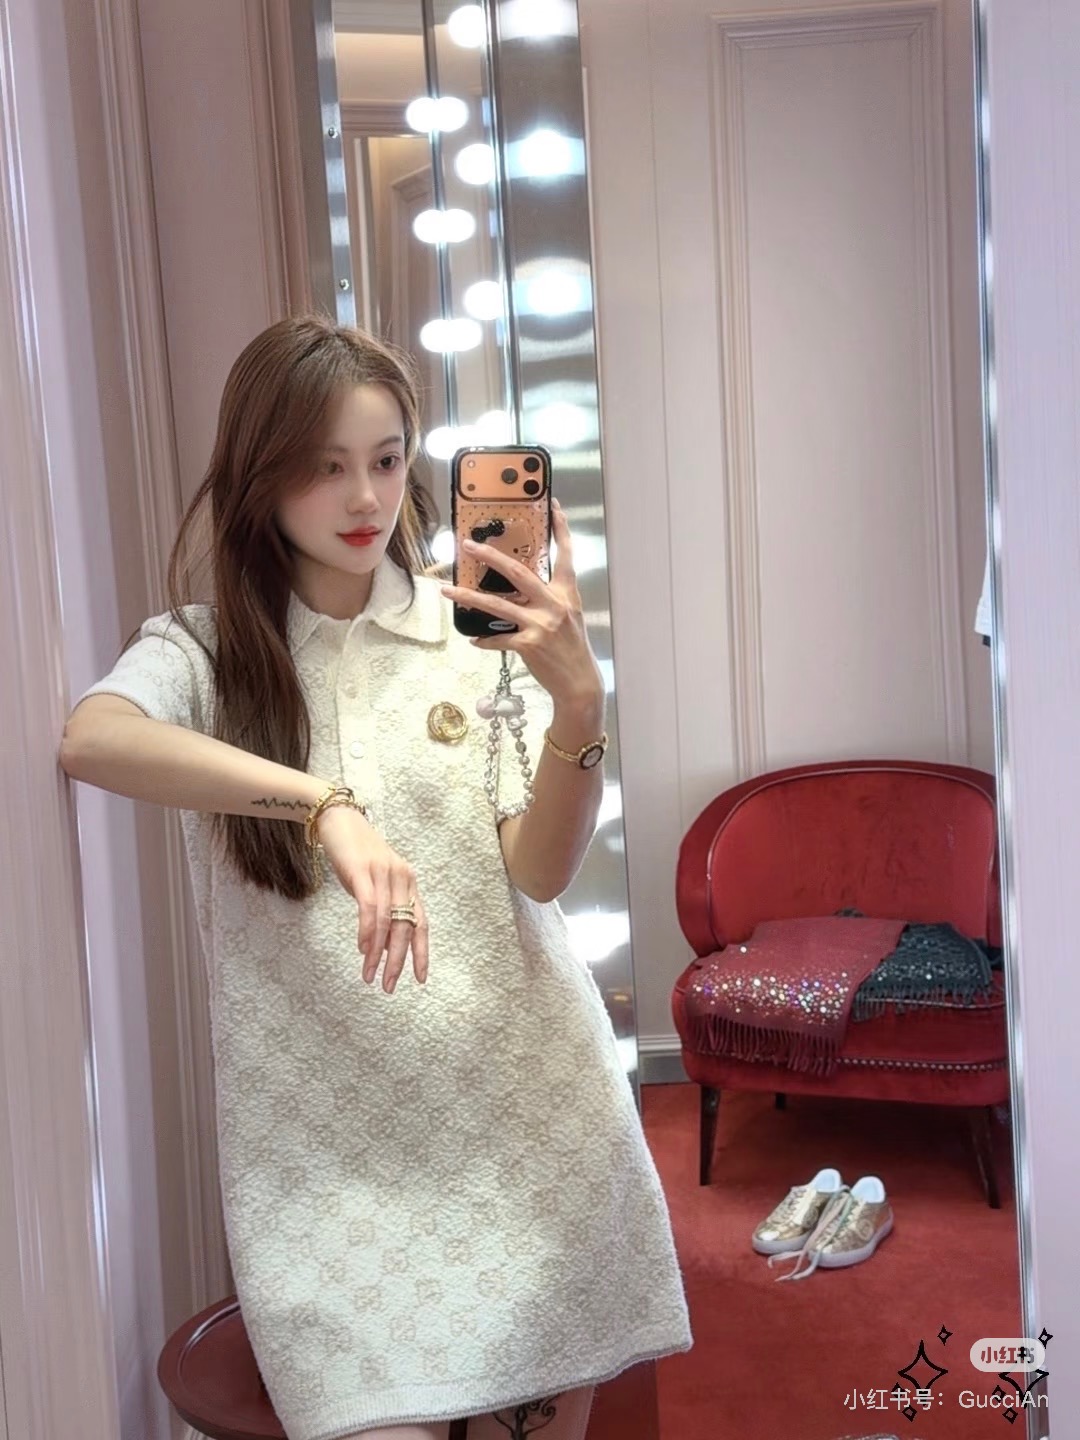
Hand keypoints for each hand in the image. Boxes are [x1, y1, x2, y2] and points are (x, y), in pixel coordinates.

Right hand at [313, 804, 427, 993]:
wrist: (337, 819)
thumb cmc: (355, 853)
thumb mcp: (375, 880)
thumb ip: (382, 904)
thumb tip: (376, 939)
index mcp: (409, 883)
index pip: (421, 923)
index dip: (421, 952)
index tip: (420, 978)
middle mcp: (403, 878)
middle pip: (405, 927)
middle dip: (397, 961)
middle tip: (388, 985)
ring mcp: (384, 874)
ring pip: (387, 922)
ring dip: (377, 953)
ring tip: (370, 975)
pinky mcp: (363, 871)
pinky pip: (369, 908)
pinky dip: (367, 932)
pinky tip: (362, 949)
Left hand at [440, 499, 603, 708]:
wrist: (580, 683)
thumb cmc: (572, 649)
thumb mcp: (568, 617)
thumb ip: (549, 598)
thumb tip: (520, 587)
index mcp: (566, 594)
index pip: (565, 555)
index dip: (560, 530)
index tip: (553, 507)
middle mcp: (553, 605)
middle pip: (517, 572)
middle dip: (490, 556)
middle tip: (468, 545)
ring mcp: (540, 625)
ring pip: (496, 605)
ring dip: (468, 596)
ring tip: (448, 590)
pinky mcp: (528, 645)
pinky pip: (498, 638)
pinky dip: (483, 639)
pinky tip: (473, 639)